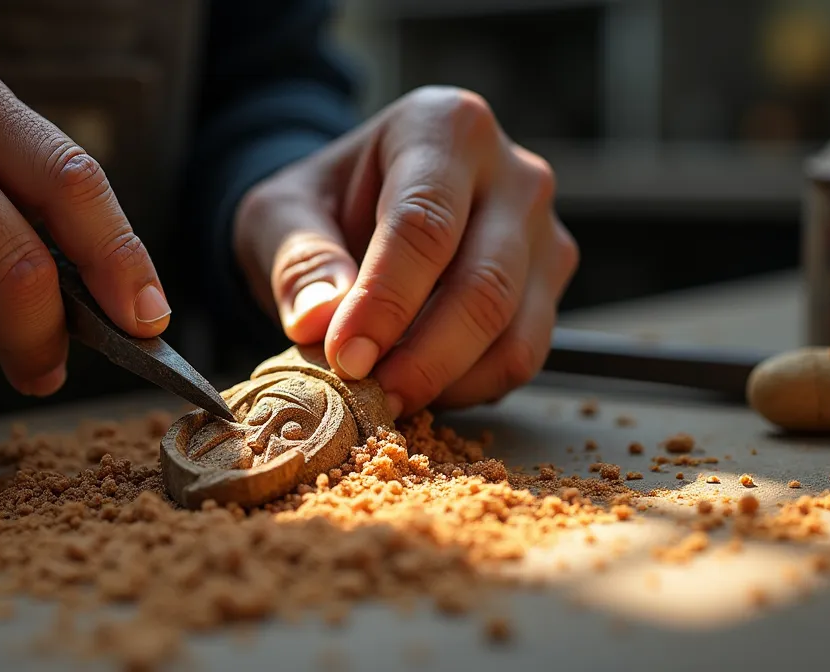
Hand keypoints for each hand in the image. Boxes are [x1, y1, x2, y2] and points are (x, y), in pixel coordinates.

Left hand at [233, 86, 577, 417]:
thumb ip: (297, 261)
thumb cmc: (323, 205)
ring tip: (385, 396)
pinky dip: (469, 388)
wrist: (360, 212)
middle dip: (422, 356)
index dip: (384, 300)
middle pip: (483, 282)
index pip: (423, 223)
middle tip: (368, 395)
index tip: (346, 356)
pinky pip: (522, 355)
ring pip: (513, 330)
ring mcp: (543, 231)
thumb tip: (319, 320)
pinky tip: (419, 386)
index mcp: (444, 127)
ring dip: (446, 380)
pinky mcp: (550, 284)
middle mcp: (513, 173)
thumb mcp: (280, 216)